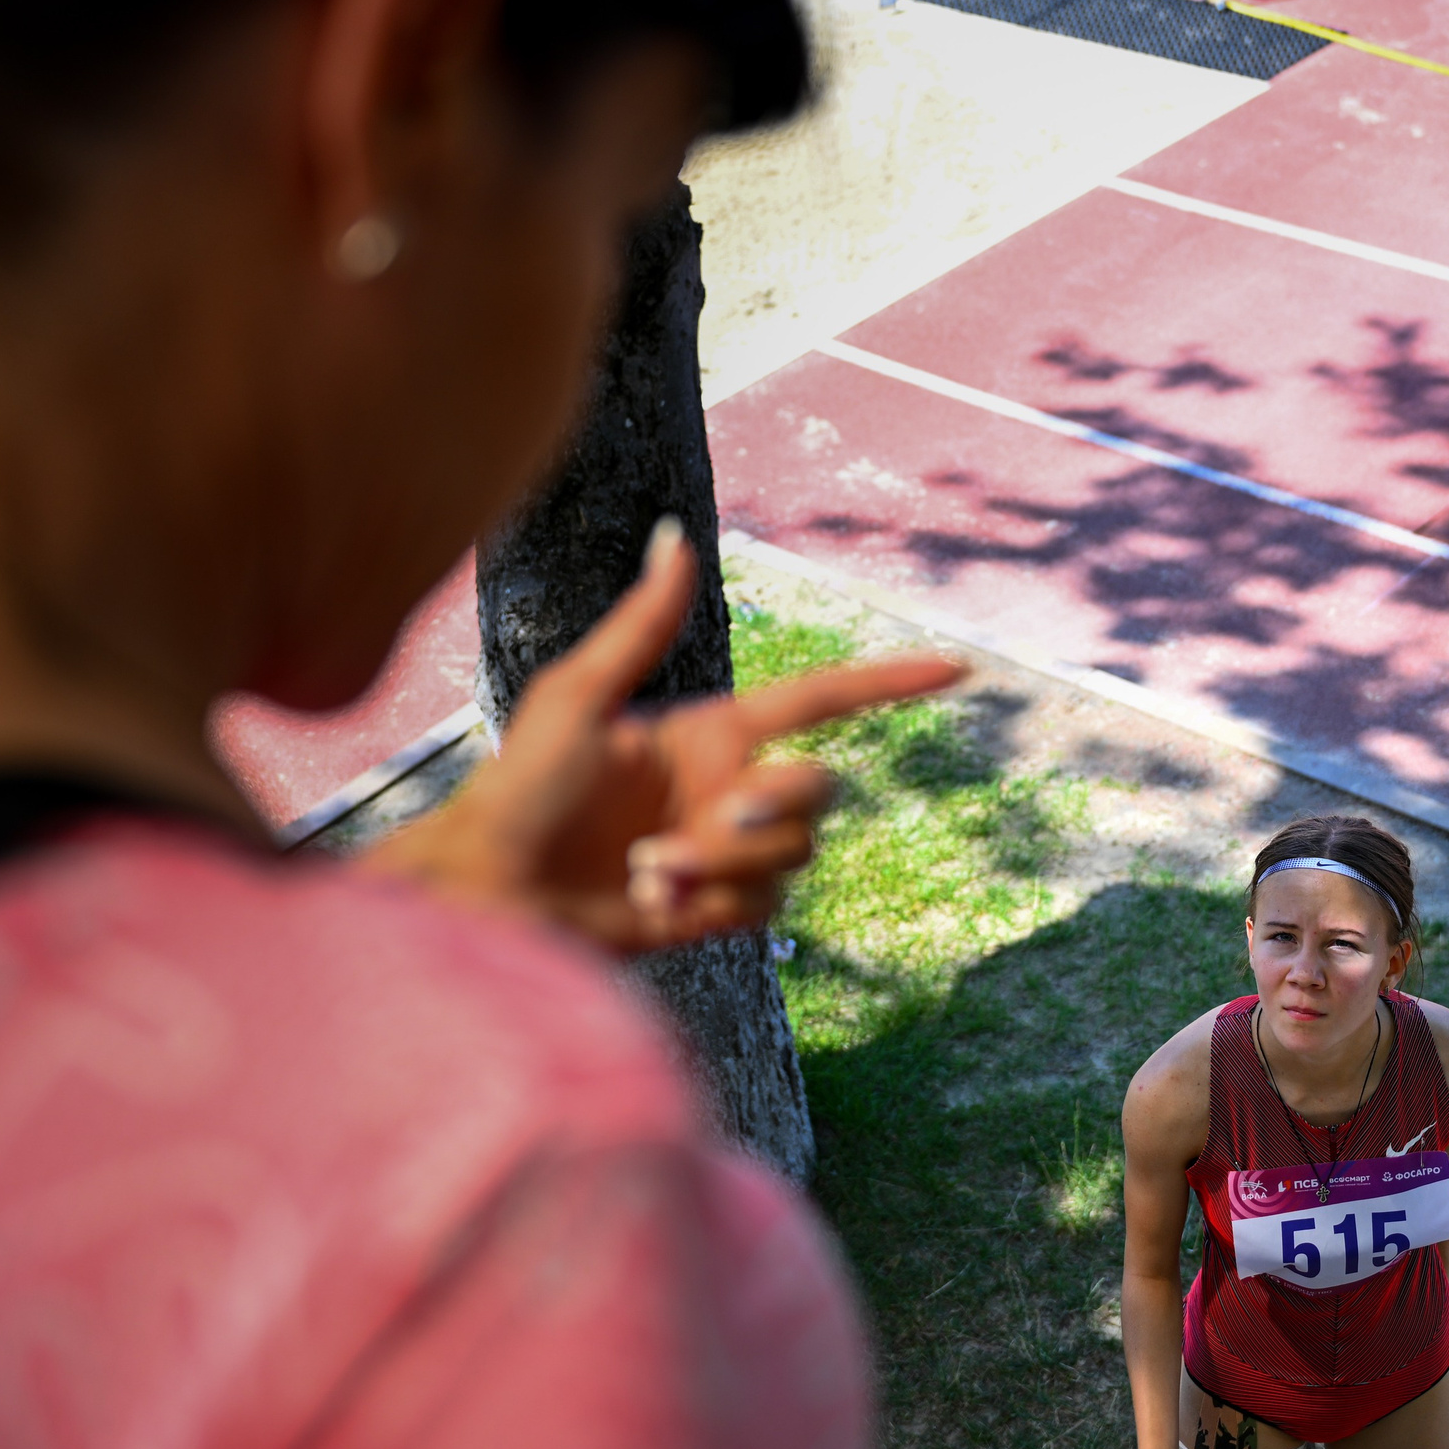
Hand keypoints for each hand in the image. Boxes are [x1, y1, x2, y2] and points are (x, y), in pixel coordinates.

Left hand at [367, 521, 962, 951]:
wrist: (491, 892)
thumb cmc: (516, 788)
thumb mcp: (576, 696)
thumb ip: (642, 625)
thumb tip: (676, 537)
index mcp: (708, 731)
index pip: (821, 700)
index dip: (890, 682)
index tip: (957, 666)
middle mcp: (727, 788)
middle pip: (820, 786)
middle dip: (782, 799)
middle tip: (721, 811)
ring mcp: (725, 852)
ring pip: (795, 852)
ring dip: (724, 860)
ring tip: (648, 867)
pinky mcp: (716, 911)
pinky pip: (767, 904)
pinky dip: (715, 900)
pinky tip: (651, 899)